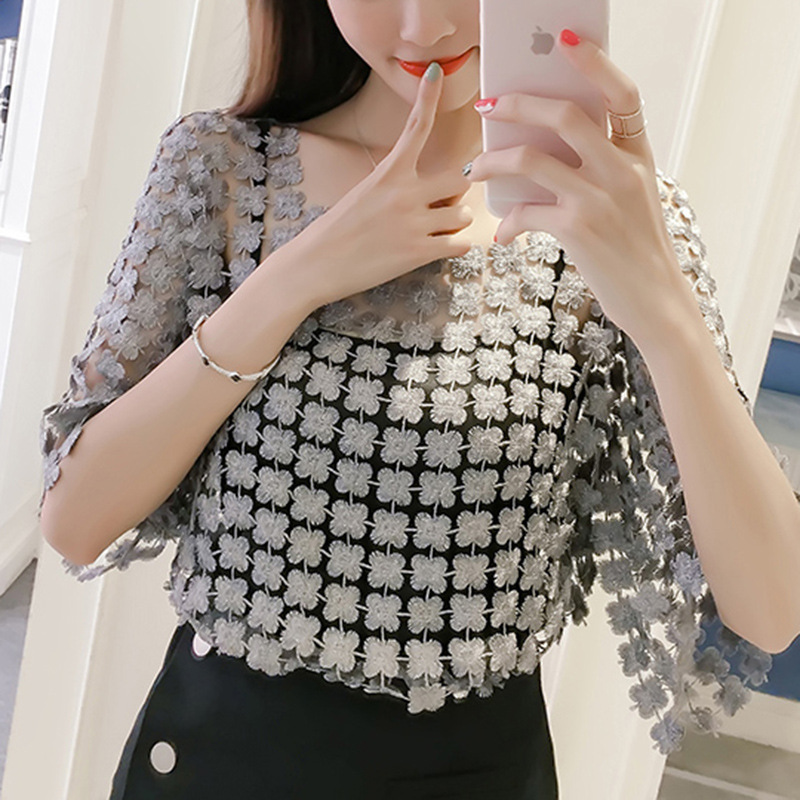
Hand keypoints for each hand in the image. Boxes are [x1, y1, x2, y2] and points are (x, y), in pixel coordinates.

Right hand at [291, 63, 473, 309]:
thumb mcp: (362, 195)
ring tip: (434, 232)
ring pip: (462, 215)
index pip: (416, 128)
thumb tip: (428, 192)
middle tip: (443, 205)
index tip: (435, 72)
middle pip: (460, 179)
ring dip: (455, 223)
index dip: (429, 98)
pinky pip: (460, 244)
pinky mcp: (418, 252)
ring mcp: (413, 223)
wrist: (315, 264)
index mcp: (388, 173)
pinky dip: (456, 246)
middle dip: (457, 192)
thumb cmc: (335, 232)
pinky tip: (440, 247)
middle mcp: (404, 193)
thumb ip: (395, 187)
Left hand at [466, 30, 689, 341]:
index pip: (622, 94)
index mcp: (638, 156)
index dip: (595, 62)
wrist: (654, 299)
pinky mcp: (577, 229)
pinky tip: (502, 233)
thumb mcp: (632, 198)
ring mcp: (599, 198)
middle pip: (564, 115)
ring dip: (492, 161)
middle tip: (488, 107)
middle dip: (517, 105)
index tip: (566, 39)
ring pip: (531, 159)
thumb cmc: (636, 249)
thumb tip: (541, 152)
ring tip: (472, 168)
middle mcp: (622, 170)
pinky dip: (507, 221)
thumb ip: (602, 169)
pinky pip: (526, 212)